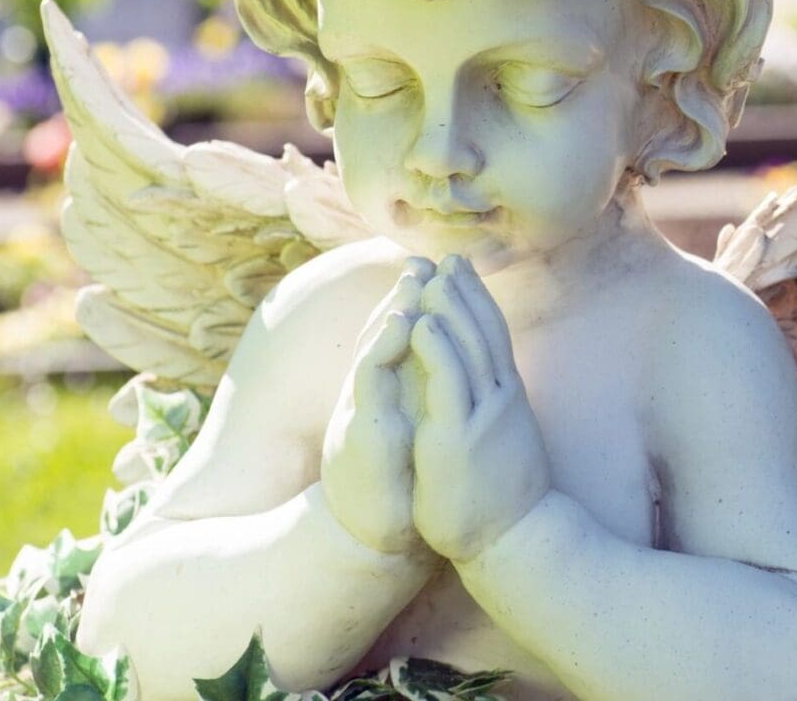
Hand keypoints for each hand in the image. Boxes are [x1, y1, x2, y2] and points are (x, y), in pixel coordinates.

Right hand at [321, 257, 435, 556]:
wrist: (377, 539)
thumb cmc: (399, 483)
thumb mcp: (413, 431)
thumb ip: (416, 396)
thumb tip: (436, 367)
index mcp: (389, 396)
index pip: (400, 340)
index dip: (414, 303)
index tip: (435, 268)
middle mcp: (371, 399)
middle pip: (383, 336)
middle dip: (401, 296)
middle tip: (420, 258)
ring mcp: (362, 415)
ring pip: (374, 351)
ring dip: (391, 313)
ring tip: (412, 279)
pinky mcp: (360, 437)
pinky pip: (370, 388)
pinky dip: (381, 352)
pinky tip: (397, 326)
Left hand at [410, 254, 550, 562]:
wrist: (516, 538)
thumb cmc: (507, 497)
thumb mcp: (506, 442)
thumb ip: (498, 413)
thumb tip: (497, 394)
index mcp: (507, 398)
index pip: (494, 336)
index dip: (478, 300)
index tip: (463, 271)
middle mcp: (500, 397)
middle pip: (483, 330)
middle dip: (465, 291)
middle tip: (449, 255)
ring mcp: (484, 413)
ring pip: (467, 346)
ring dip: (449, 306)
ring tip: (432, 274)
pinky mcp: (462, 434)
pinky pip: (449, 381)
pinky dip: (437, 347)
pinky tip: (424, 320)